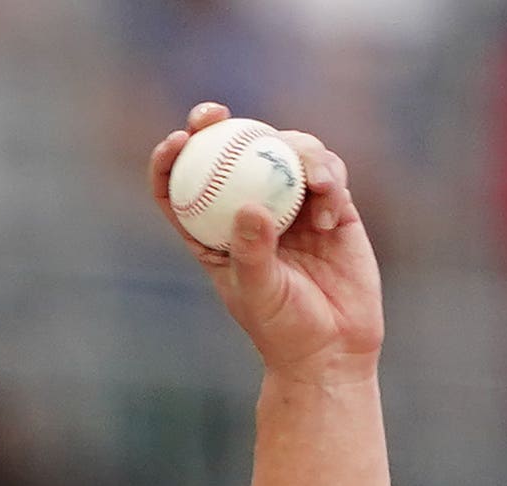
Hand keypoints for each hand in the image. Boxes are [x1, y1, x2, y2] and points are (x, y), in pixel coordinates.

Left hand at [148, 103, 384, 378]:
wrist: (333, 350)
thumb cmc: (283, 329)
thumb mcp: (259, 293)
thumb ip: (253, 251)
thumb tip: (250, 206)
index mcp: (216, 233)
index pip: (183, 186)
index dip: (173, 156)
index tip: (178, 139)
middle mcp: (252, 210)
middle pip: (233, 152)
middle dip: (221, 123)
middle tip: (218, 115)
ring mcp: (294, 204)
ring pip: (288, 152)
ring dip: (297, 153)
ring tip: (315, 184)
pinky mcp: (333, 207)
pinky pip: (329, 175)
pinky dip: (330, 182)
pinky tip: (331, 217)